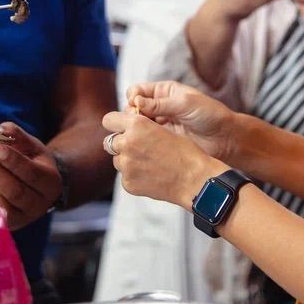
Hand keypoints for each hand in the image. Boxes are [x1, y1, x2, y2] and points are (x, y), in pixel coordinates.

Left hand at [0, 122, 62, 231]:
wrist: (39, 189)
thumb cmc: (33, 163)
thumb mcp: (30, 146)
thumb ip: (16, 135)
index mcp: (50, 183)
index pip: (32, 174)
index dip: (14, 162)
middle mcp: (39, 204)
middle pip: (16, 191)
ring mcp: (22, 218)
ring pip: (3, 206)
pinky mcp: (7, 224)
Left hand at [101, 106, 220, 206]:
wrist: (194, 180)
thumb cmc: (185, 153)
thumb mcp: (163, 129)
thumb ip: (140, 127)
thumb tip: (126, 128)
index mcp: (136, 125)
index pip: (108, 120)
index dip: (115, 124)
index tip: (121, 128)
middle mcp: (127, 143)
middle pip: (110, 142)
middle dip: (121, 144)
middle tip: (139, 149)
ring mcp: (126, 165)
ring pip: (117, 160)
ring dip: (127, 161)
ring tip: (149, 164)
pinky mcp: (128, 183)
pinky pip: (125, 176)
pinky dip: (135, 176)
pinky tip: (152, 176)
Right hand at [125, 80, 239, 164]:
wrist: (225, 138)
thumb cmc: (210, 115)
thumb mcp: (185, 104)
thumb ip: (160, 103)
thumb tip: (135, 102)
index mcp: (165, 91)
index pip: (138, 91)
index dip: (133, 98)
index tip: (136, 107)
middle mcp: (160, 106)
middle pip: (134, 108)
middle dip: (131, 115)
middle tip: (137, 123)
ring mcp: (161, 124)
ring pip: (137, 125)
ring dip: (135, 129)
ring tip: (139, 134)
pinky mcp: (163, 140)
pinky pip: (146, 138)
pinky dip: (142, 140)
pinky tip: (143, 144)